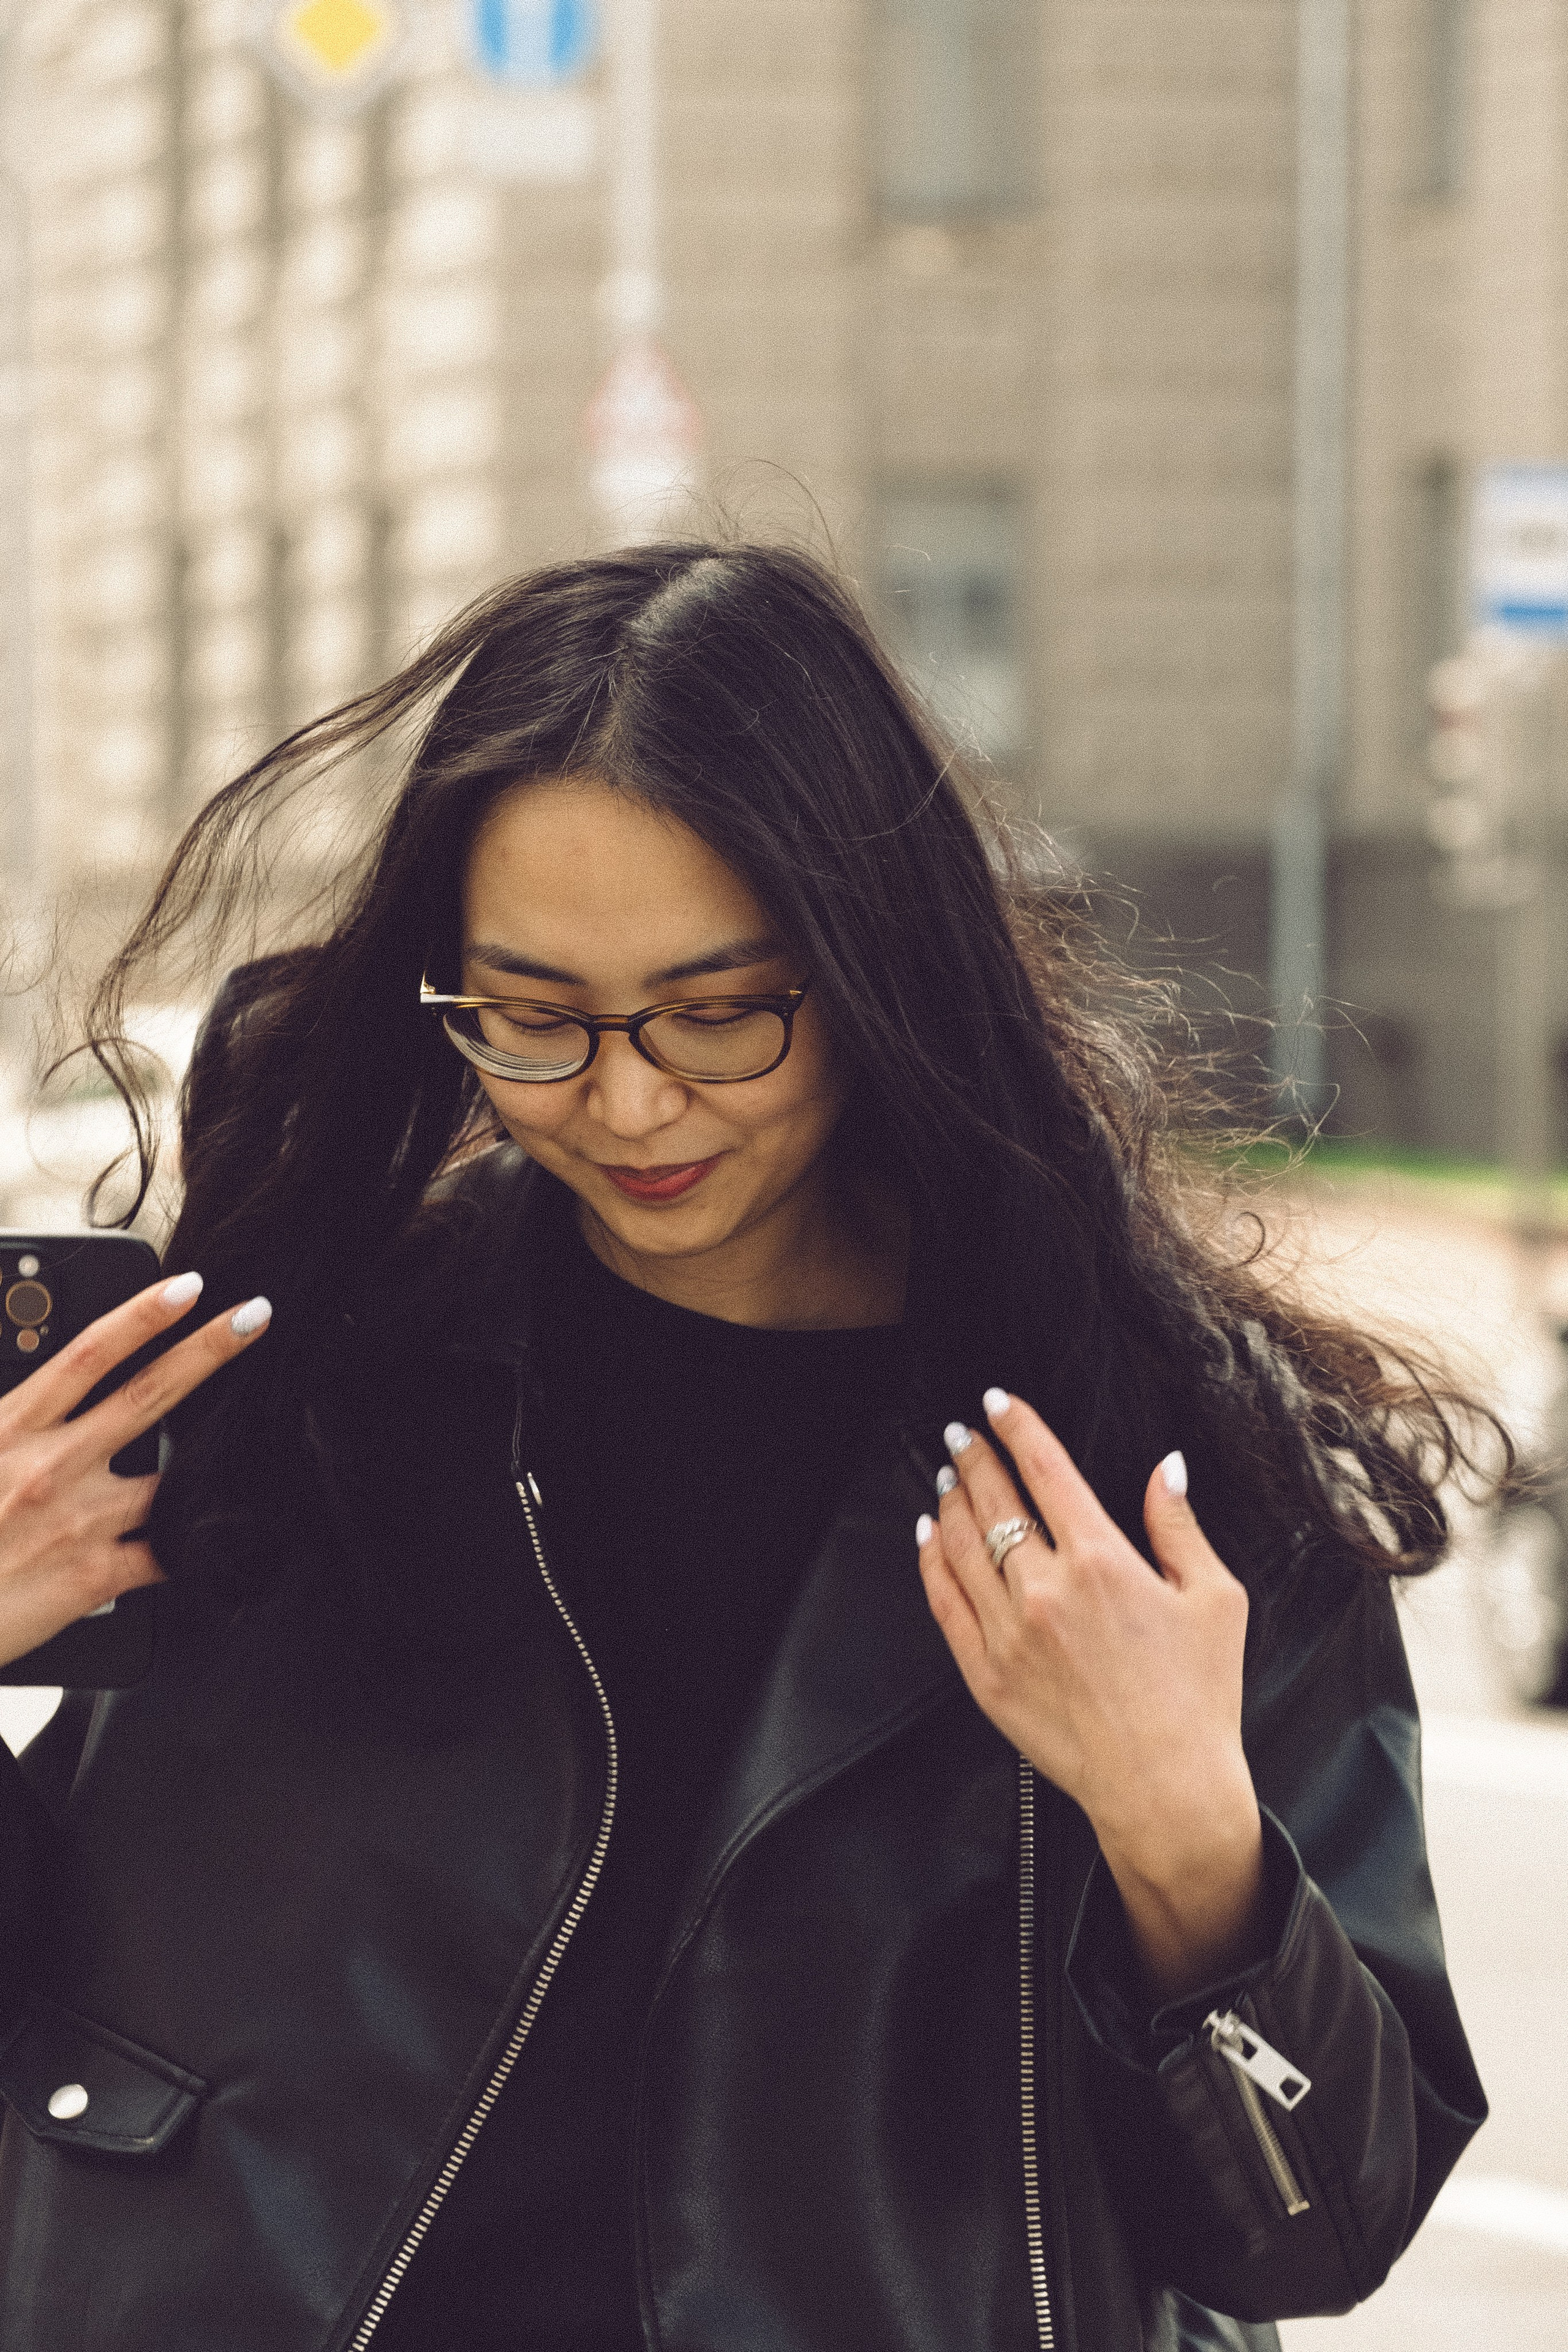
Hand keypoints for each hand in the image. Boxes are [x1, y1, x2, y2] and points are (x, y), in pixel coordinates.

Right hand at [0, 1273, 271, 1672]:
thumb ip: (10, 1418)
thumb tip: (45, 1383)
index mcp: (11, 1429)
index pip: (87, 1355)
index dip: (143, 1316)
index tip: (188, 1287)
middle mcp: (53, 1468)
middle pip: (148, 1396)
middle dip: (209, 1351)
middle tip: (255, 1317)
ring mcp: (79, 1523)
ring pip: (172, 1479)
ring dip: (217, 1456)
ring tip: (261, 1436)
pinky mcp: (94, 1578)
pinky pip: (167, 1552)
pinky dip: (201, 1539)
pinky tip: (230, 1528)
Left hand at [917, 1390, 1263, 1999]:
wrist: (1164, 1787)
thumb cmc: (1199, 1696)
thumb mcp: (1215, 1599)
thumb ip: (1179, 1525)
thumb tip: (1165, 1467)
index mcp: (1101, 1561)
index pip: (1045, 1469)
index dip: (1017, 1426)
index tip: (998, 1403)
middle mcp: (1045, 1590)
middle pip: (993, 1500)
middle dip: (973, 1455)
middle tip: (960, 1432)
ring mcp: (1008, 1633)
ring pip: (959, 1545)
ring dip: (950, 1500)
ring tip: (947, 1476)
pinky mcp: (986, 1675)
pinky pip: (944, 1601)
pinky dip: (931, 1559)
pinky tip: (929, 1536)